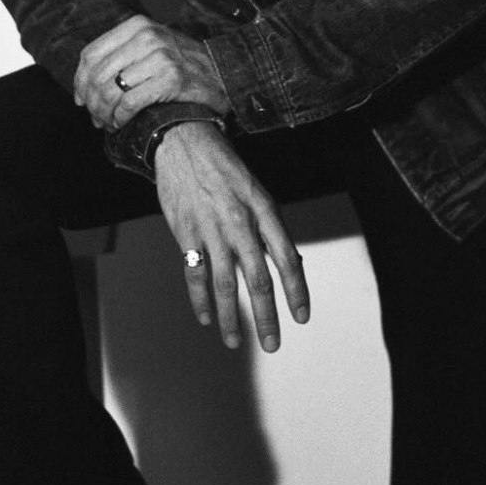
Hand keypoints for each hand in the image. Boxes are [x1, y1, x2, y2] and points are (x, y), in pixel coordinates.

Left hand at [73, 14, 227, 129]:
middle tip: (94, 118)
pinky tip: (121, 124)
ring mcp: (160, 57)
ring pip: (111, 90)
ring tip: (106, 123)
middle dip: (91, 101)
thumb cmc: (183, 63)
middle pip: (98, 74)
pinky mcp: (170, 80)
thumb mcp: (152, 45)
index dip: (80, 80)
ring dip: (104, 113)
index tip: (80, 99)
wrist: (224, 73)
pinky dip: (120, 118)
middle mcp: (147, 37)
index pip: (91, 53)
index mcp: (137, 25)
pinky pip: (130, 103)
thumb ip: (121, 54)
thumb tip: (84, 83)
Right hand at [153, 121, 308, 353]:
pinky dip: (200, 300)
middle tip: (272, 343)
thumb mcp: (255, 189)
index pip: (287, 258)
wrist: (184, 141)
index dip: (296, 290)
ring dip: (232, 318)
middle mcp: (240, 222)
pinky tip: (206, 317)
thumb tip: (287, 263)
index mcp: (263, 209)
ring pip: (224, 285)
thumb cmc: (223, 166)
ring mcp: (211, 229)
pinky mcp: (186, 233)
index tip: (302, 316)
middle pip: (258, 280)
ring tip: (235, 341)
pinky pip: (195, 274)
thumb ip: (268, 226)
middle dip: (266, 317)